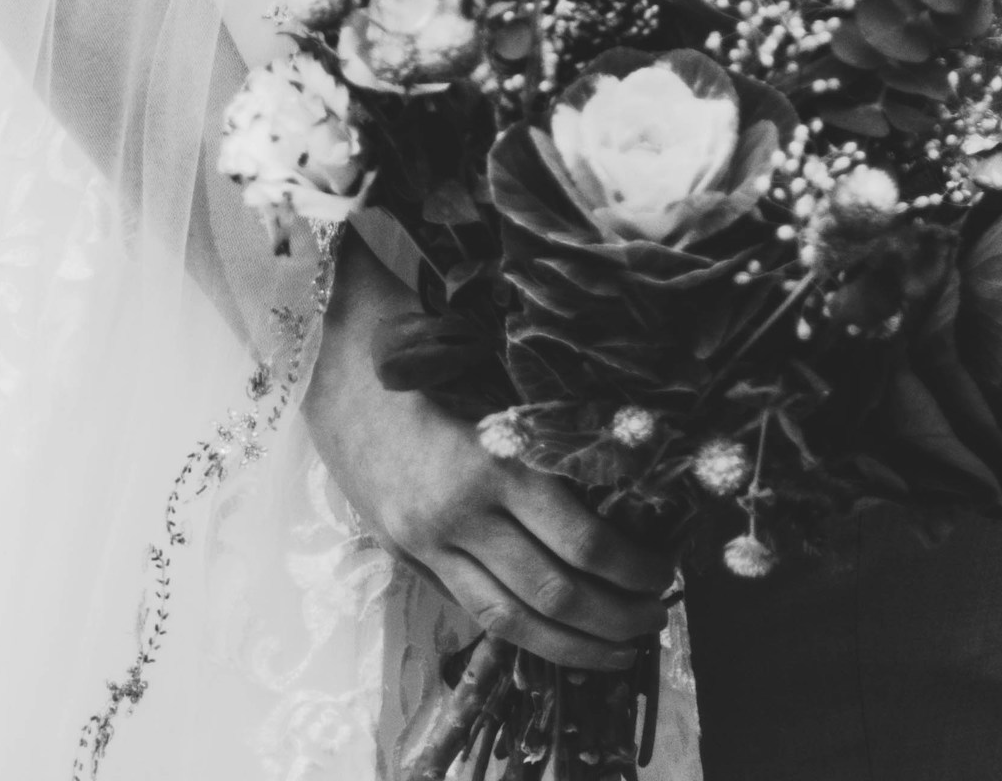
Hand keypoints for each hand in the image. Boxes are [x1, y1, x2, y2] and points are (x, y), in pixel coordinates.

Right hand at [302, 244, 672, 674]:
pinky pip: (471, 610)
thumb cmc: (429, 351)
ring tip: (620, 650)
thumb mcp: (498, 385)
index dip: (631, 569)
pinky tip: (556, 640)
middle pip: (553, 593)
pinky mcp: (406, 553)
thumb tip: (619, 493)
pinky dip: (521, 635)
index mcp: (493, 459)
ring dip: (575, 645)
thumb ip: (546, 443)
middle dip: (615, 618)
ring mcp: (428, 540)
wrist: (335, 356)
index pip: (581, 540)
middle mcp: (460, 512)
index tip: (666, 572)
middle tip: (657, 618)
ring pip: (512, 620)